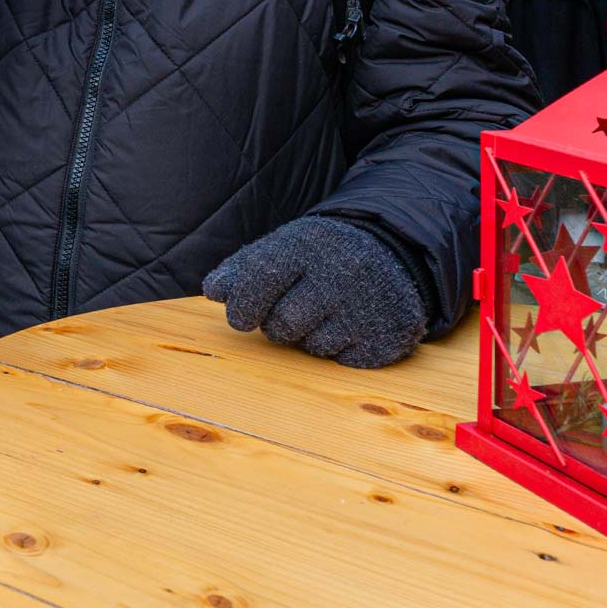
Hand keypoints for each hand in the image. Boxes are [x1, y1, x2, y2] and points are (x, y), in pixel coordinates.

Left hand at [202, 217, 427, 368]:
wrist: (391, 250)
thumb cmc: (323, 255)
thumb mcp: (285, 247)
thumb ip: (244, 269)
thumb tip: (215, 291)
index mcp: (309, 246)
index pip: (261, 278)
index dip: (243, 305)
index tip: (241, 317)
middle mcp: (341, 274)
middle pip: (283, 324)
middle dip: (277, 325)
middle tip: (289, 311)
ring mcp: (368, 306)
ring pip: (313, 346)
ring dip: (310, 337)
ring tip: (323, 313)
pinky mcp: (388, 336)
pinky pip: (343, 361)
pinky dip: (339, 349)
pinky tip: (349, 325)